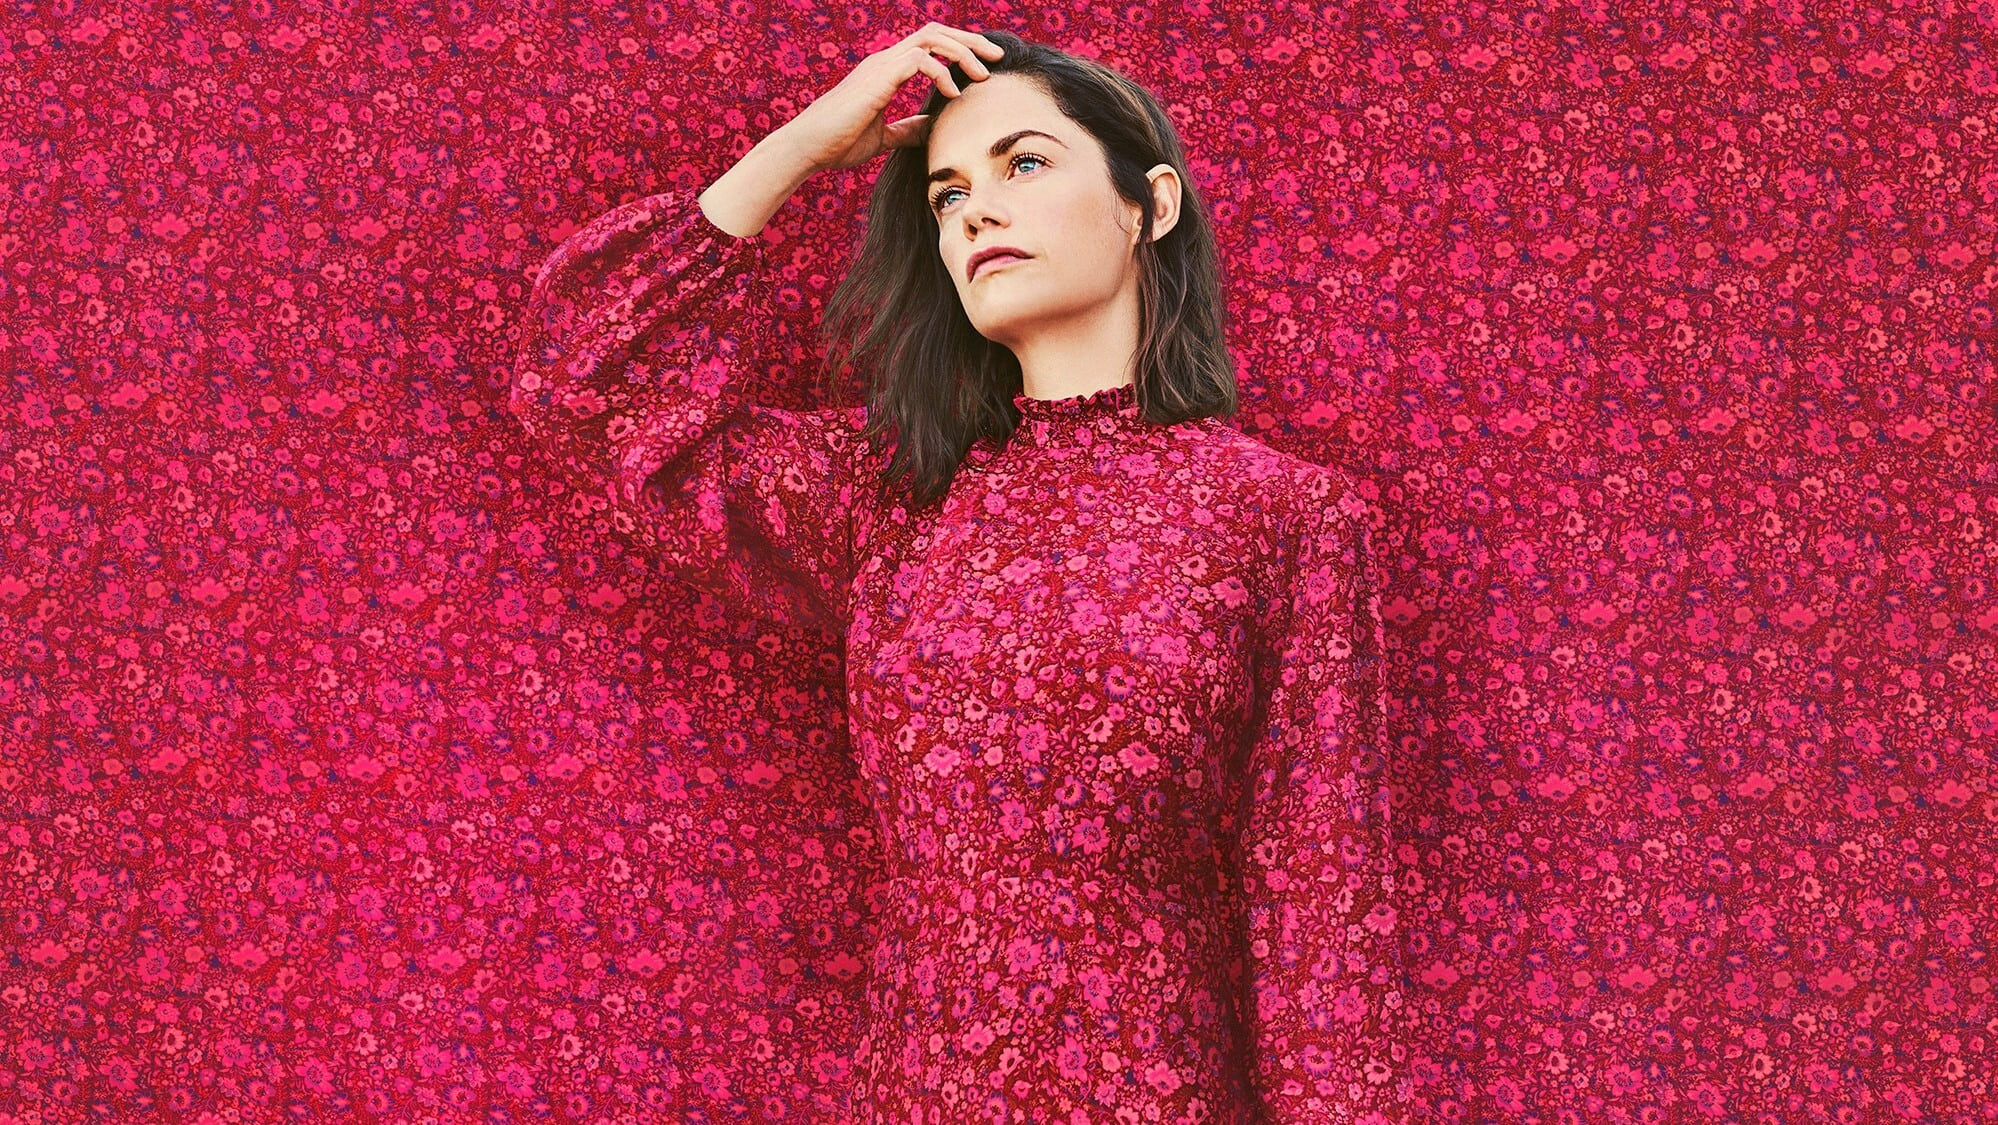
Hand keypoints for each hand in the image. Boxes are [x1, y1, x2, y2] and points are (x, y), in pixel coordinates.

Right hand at [774, 23, 1005, 174]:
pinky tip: (953, 94)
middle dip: (971, 42)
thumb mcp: (883, 136)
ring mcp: (881, 65)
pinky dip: (941, 73)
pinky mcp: (878, 78)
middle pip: (936, 33)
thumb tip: (932, 127)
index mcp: (887, 69)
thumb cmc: (838, 142)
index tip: (985, 66)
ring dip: (962, 52)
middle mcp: (885, 60)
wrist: (808, 147)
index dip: (959, 49)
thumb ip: (908, 128)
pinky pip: (919, 61)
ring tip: (982, 74)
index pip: (930, 45)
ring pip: (931, 39)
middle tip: (997, 58)